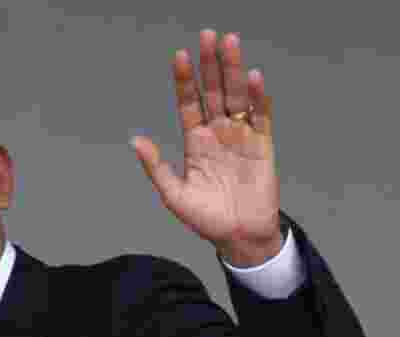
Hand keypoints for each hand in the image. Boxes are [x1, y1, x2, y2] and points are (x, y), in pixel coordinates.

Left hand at [132, 30, 281, 266]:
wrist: (239, 237)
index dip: (185, 81)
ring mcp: (241, 137)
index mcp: (195, 142)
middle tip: (207, 35)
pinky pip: (260, 117)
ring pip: (236, 97)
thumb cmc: (206, 219)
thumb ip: (156, 168)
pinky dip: (258, 98)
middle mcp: (217, 134)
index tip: (179, 56)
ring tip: (230, 42)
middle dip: (209, 64)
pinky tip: (253, 78)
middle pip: (213, 92)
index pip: (188, 104)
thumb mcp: (174, 196)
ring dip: (233, 70)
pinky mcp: (263, 146)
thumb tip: (136, 141)